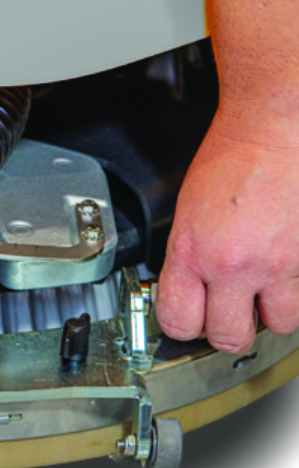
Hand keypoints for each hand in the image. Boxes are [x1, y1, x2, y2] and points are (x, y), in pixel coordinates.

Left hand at [157, 118, 298, 352]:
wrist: (272, 130)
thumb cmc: (229, 164)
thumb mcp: (185, 219)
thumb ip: (185, 263)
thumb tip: (188, 296)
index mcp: (192, 254)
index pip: (179, 323)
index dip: (184, 328)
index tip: (191, 322)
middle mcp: (233, 264)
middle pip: (229, 337)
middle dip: (229, 331)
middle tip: (230, 313)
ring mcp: (277, 263)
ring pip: (278, 324)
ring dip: (270, 314)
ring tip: (263, 291)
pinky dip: (294, 288)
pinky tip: (283, 268)